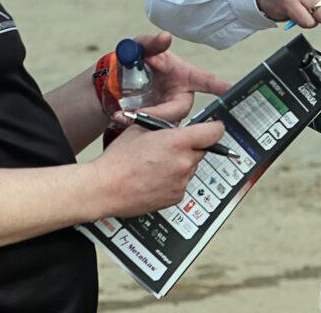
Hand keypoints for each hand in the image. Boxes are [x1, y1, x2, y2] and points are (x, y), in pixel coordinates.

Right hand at [93, 120, 225, 217]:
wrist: (106, 188)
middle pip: (202, 150)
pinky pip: (182, 183)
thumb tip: (180, 122)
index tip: (210, 128)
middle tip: (169, 147)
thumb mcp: (141, 128)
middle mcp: (185, 163)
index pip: (214, 132)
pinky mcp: (176, 198)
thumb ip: (165, 123)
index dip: (213, 128)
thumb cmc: (120, 157)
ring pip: (191, 167)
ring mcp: (182, 183)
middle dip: (191, 146)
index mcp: (178, 142)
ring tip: (156, 165)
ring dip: (181, 164)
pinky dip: (174, 180)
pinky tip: (154, 178)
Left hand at [122, 32, 229, 123]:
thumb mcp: (140, 47)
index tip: (232, 91)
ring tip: (126, 114)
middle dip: (162, 112)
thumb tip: (165, 37)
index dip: (221, 87)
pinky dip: (134, 122)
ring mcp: (168, 110)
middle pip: (180, 109)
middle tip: (141, 112)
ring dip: (146, 120)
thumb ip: (153, 43)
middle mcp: (180, 94)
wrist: (114, 80)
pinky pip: (151, 128)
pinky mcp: (155, 122)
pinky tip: (120, 116)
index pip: (207, 81)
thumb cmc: (134, 60)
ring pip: (165, 122)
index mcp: (184, 75)